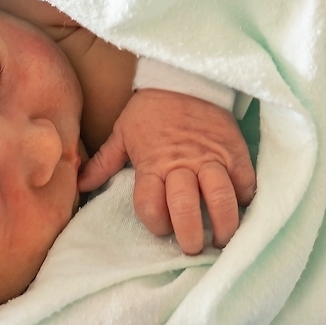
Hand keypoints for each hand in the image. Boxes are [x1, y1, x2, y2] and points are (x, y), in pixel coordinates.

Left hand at [78, 89, 256, 254]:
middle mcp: (183, 164)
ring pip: (221, 199)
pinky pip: (245, 181)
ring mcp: (212, 158)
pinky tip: (240, 206)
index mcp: (153, 163)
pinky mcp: (235, 150)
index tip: (162, 230)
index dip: (156, 225)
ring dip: (224, 225)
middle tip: (193, 249)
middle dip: (191, 236)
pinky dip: (245, 198)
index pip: (151, 206)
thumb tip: (80, 185)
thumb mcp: (122, 132)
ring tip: (223, 239)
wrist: (184, 76)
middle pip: (187, 209)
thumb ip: (104, 162)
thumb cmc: (150, 109)